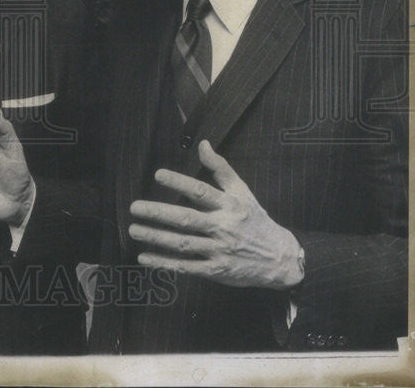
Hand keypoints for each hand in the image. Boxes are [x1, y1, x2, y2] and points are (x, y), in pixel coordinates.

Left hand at [128, 140, 303, 289]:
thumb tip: (202, 144)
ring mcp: (219, 250)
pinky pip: (187, 267)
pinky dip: (165, 263)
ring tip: (134, 230)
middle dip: (159, 213)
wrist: (280, 259)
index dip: (179, 182)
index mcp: (229, 205)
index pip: (201, 192)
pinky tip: (145, 257)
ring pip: (184, 243)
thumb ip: (220, 168)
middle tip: (134, 208)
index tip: (158, 175)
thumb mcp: (242, 191)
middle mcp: (223, 227)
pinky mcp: (216, 270)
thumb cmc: (255, 220)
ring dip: (157, 238)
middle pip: (187, 219)